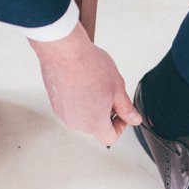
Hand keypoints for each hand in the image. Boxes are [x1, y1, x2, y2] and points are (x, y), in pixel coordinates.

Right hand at [30, 22, 141, 144]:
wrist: (64, 51)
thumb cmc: (88, 66)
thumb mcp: (117, 88)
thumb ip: (126, 108)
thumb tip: (134, 119)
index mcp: (94, 123)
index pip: (110, 137)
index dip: (120, 126)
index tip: (121, 113)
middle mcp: (76, 122)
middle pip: (95, 126)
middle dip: (105, 113)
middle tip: (110, 93)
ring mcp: (62, 113)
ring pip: (82, 116)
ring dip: (91, 105)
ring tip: (95, 83)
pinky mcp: (54, 102)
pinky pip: (70, 106)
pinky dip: (78, 98)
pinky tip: (82, 81)